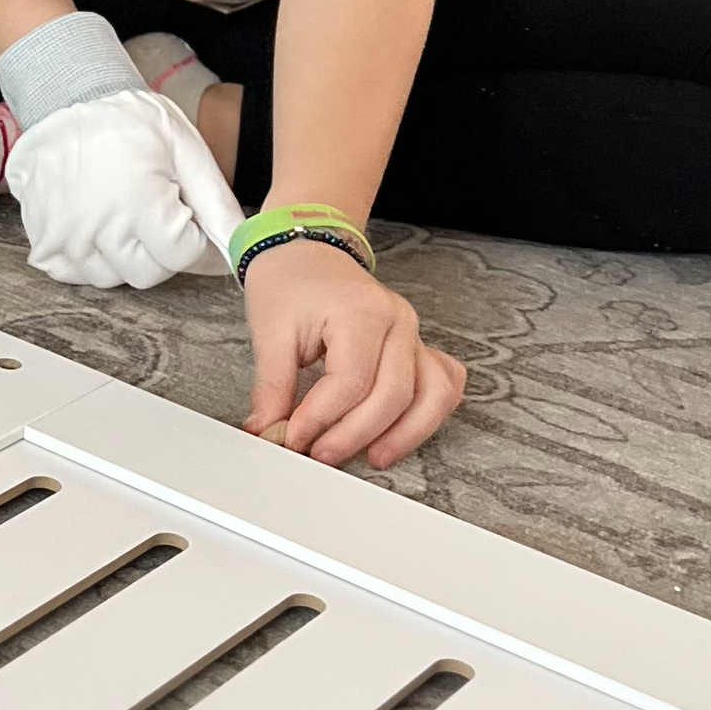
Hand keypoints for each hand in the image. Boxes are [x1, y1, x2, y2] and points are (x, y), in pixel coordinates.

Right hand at [6, 90, 240, 290]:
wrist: (63, 99)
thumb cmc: (127, 121)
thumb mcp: (184, 148)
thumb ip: (216, 203)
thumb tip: (241, 247)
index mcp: (139, 202)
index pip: (183, 256)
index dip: (194, 240)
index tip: (188, 218)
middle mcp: (99, 228)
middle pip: (148, 273)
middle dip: (162, 251)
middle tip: (156, 214)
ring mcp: (65, 238)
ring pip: (112, 278)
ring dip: (125, 256)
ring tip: (124, 215)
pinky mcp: (42, 242)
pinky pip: (75, 275)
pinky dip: (90, 259)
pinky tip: (96, 227)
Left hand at [241, 238, 465, 467]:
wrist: (306, 251)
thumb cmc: (289, 280)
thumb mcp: (269, 330)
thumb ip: (272, 387)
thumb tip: (267, 432)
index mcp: (361, 311)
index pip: (350, 382)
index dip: (321, 419)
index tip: (292, 439)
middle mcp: (397, 322)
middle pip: (392, 395)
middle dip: (355, 435)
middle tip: (320, 455)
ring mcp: (413, 334)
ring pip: (431, 395)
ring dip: (404, 434)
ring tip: (372, 458)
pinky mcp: (417, 347)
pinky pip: (443, 385)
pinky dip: (429, 413)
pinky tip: (403, 432)